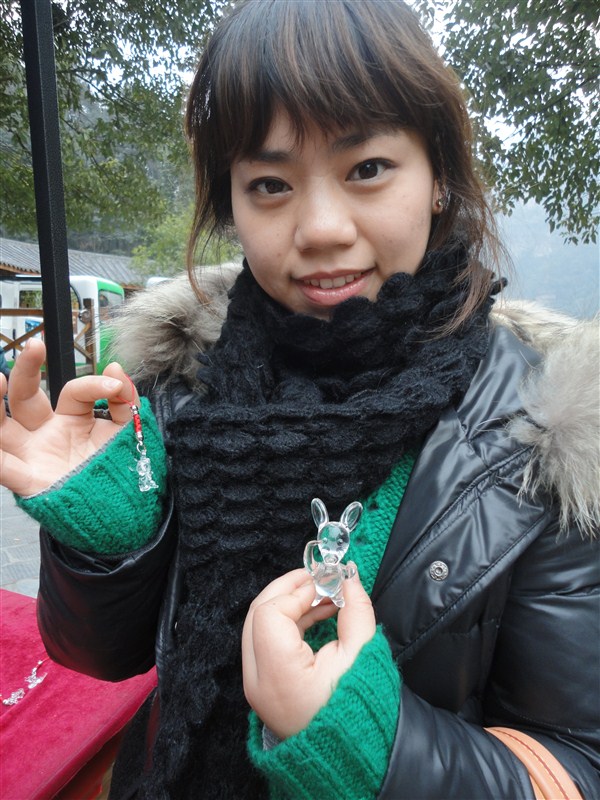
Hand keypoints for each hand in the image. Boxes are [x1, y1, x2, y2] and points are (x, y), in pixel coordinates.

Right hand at [0, 339, 138, 495]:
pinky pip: (4, 468)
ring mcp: (34, 456)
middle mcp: (47, 433)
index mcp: (72, 420)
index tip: (115, 387)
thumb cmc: (120, 473)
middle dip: (26, 370)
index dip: (93, 385)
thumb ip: (125, 403)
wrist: (123, 514)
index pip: (74, 392)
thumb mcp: (128, 434)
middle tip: (35, 347)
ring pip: (1, 427)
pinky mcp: (29, 482)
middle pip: (26, 397)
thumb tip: (116, 368)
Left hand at [242, 566, 375, 739]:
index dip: (296, 592)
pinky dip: (287, 621)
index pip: (270, 612)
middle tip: (318, 579)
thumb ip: (356, 610)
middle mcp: (258, 679)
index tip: (324, 585)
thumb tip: (349, 577)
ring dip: (289, 603)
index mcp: (278, 674)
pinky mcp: (262, 684)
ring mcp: (256, 683)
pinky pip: (265, 640)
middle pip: (258, 614)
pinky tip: (316, 614)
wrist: (349, 754)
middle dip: (288, 589)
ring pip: (259, 624)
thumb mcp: (362, 655)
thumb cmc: (356, 710)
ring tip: (324, 596)